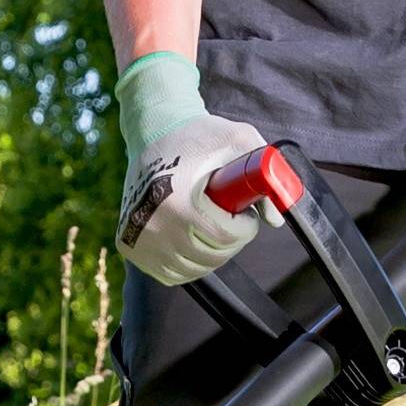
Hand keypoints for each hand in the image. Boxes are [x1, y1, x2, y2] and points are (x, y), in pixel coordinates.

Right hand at [114, 56, 275, 287]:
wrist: (152, 132)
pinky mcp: (128, 245)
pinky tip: (193, 239)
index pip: (226, 237)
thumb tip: (276, 220)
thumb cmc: (198, 135)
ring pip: (193, 269)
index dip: (246, 227)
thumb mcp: (238, 141)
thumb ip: (266, 176)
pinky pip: (170, 273)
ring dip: (212, 253)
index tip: (246, 214)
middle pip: (211, 256)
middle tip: (232, 219)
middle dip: (231, 241)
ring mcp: (138, 238)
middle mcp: (154, 224)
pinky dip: (188, 263)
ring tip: (213, 225)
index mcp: (178, 202)